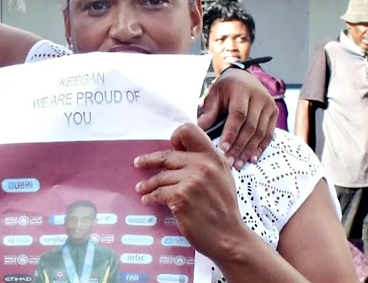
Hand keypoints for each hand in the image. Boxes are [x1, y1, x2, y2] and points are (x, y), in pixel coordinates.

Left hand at [133, 123, 249, 260]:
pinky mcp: (180, 198)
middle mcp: (202, 165)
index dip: (177, 138)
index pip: (189, 131)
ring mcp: (190, 181)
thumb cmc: (224, 209)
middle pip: (166, 155)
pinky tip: (148, 199)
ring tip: (142, 188)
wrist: (229, 236)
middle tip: (138, 163)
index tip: (171, 148)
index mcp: (213, 157)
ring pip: (160, 177)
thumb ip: (205, 162)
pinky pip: (158, 193)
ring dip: (148, 183)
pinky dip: (150, 197)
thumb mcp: (222, 176)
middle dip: (148, 160)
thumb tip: (182, 153)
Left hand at [196, 68, 276, 168]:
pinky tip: (252, 158)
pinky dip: (260, 147)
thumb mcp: (214, 94)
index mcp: (242, 90)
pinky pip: (269, 134)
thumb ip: (209, 111)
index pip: (238, 114)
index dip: (231, 132)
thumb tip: (200, 128)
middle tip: (229, 161)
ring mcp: (269, 105)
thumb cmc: (226, 87)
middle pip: (251, 126)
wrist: (243, 77)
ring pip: (261, 132)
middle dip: (239, 146)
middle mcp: (259, 96)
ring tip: (239, 163)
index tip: (222, 148)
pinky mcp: (274, 112)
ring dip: (249, 150)